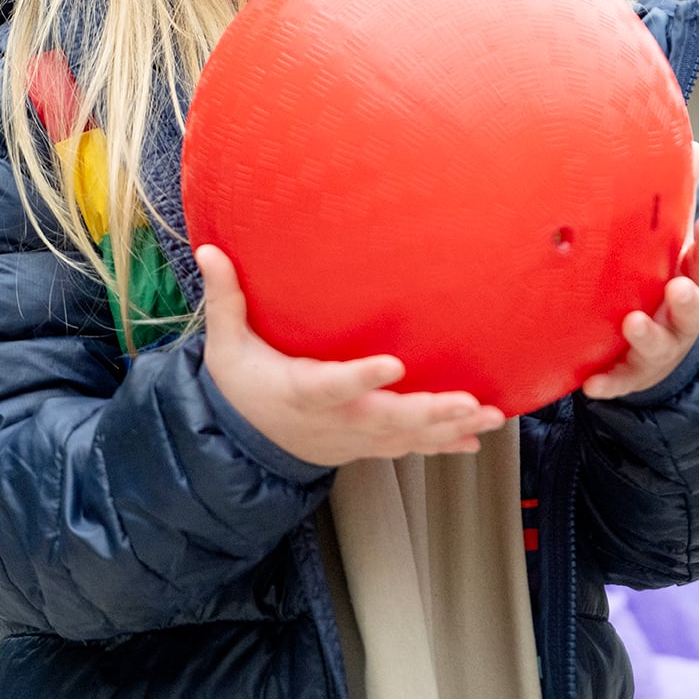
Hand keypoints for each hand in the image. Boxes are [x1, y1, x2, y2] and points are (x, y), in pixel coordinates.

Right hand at [197, 244, 506, 467]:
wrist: (245, 446)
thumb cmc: (241, 386)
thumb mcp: (226, 346)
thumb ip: (225, 299)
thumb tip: (209, 250)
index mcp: (301, 392)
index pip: (332, 386)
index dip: (361, 378)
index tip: (393, 364)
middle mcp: (335, 420)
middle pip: (385, 420)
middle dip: (428, 412)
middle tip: (467, 402)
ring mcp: (355, 438)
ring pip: (406, 438)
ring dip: (449, 428)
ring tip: (489, 416)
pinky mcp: (368, 446)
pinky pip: (411, 448)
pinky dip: (444, 444)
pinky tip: (478, 438)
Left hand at [582, 142, 698, 400]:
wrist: (650, 354)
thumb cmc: (656, 283)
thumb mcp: (669, 245)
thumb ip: (677, 200)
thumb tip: (693, 143)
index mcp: (688, 281)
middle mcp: (678, 318)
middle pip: (693, 309)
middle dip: (688, 299)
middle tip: (678, 286)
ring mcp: (656, 350)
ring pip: (658, 346)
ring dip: (648, 335)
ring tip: (634, 323)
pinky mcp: (628, 375)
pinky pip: (618, 381)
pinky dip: (608, 382)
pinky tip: (591, 384)